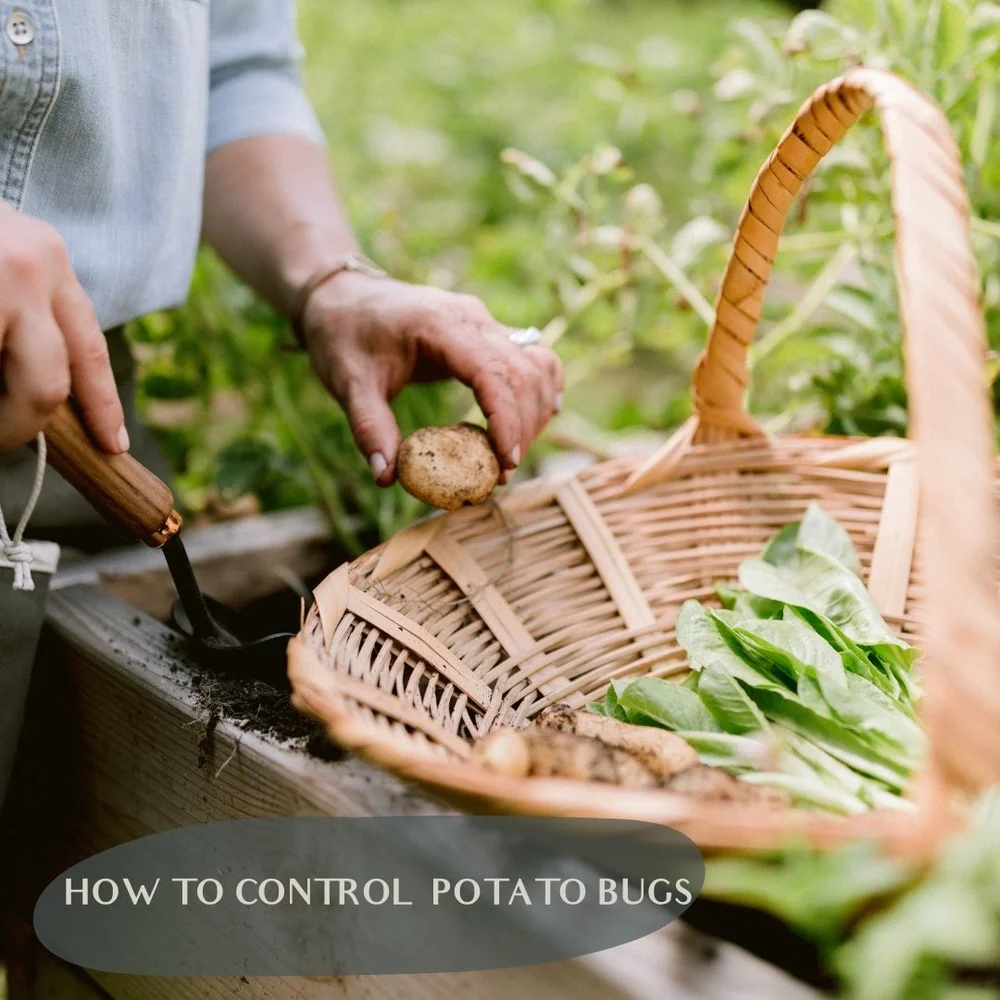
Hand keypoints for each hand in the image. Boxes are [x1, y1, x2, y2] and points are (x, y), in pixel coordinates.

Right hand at [0, 202, 126, 451]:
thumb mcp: (2, 261)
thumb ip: (24, 313)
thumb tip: (42, 393)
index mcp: (47, 259)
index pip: (89, 348)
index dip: (101, 403)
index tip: (112, 444)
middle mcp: (30, 266)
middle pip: (47, 385)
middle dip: (18, 427)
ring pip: (13, 390)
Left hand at [300, 272, 563, 484]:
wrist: (345, 296)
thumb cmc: (344, 335)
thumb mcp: (347, 382)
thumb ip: (369, 427)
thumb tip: (387, 477)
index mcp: (439, 324)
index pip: (492, 371)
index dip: (507, 419)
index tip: (505, 463)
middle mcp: (472, 317)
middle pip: (525, 372)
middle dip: (524, 427)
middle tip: (502, 474)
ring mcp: (485, 321)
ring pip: (539, 363)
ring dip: (537, 411)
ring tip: (511, 454)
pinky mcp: (490, 331)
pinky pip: (535, 356)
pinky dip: (542, 390)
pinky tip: (534, 422)